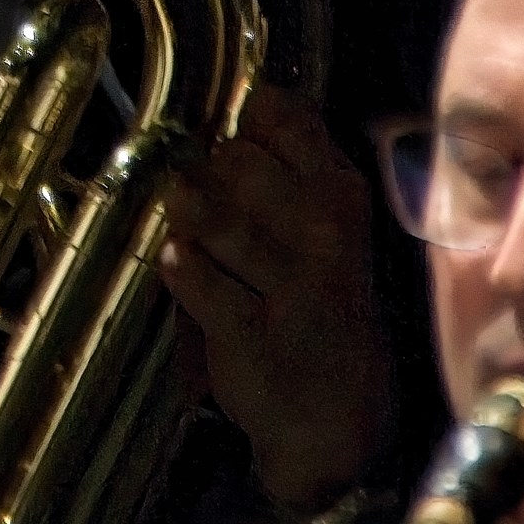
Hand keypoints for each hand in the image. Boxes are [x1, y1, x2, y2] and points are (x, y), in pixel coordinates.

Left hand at [158, 84, 391, 516]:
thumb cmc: (317, 310)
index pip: (277, 113)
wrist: (334, 424)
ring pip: (208, 209)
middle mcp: (327, 232)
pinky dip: (179, 267)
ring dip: (188, 220)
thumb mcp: (325, 227)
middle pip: (231, 158)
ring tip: (200, 240)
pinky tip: (188, 272)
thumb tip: (245, 99)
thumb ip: (288, 163)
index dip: (241, 127)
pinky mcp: (253, 331)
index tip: (241, 151)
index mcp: (344, 195)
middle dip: (208, 179)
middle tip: (218, 216)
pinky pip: (191, 273)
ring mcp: (293, 283)